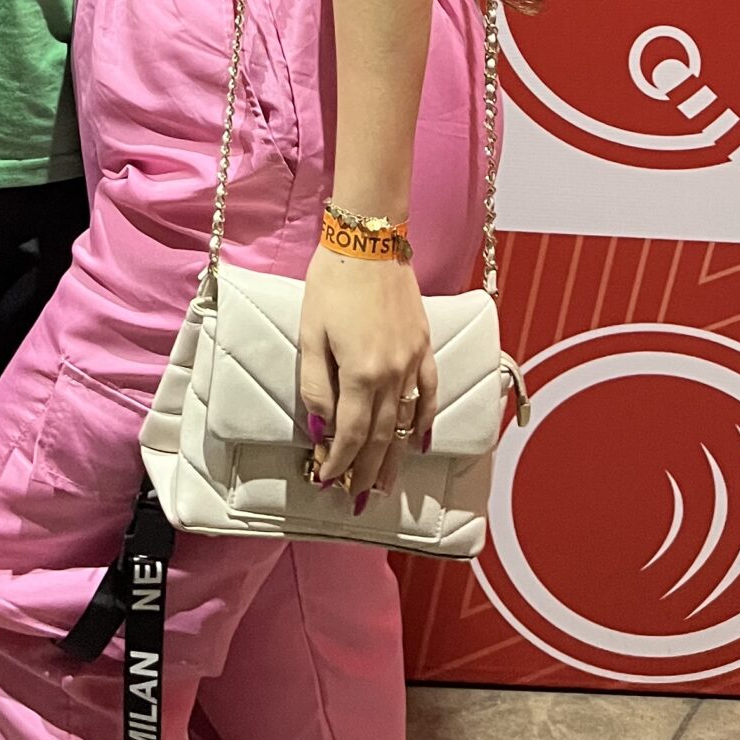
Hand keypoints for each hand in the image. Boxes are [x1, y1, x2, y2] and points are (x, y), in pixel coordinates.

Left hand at [299, 245, 437, 505]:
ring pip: (405, 422)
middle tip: (355, 499)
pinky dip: (425, 420)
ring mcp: (414, 361)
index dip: (339, 462)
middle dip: (365, 471)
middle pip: (381, 437)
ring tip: (383, 484)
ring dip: (394, 456)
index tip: (327, 480)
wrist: (368, 240)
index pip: (352, 434)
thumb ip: (316, 386)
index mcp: (361, 372)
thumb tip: (320, 428)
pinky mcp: (424, 345)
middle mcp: (393, 374)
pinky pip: (429, 393)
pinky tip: (420, 442)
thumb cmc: (331, 283)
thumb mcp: (310, 334)